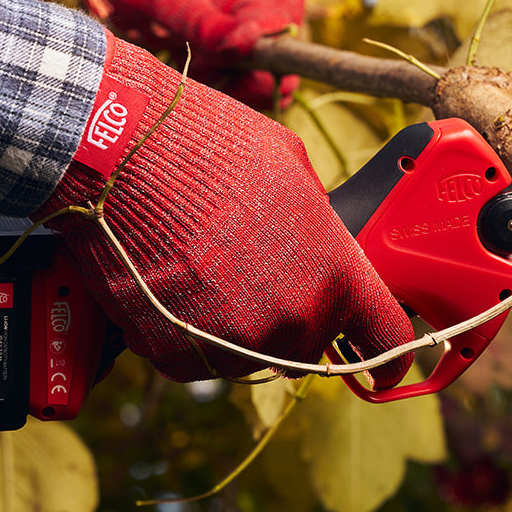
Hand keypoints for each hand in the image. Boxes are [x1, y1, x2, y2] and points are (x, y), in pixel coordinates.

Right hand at [32, 31, 413, 385]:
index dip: (388, 357)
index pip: (385, 340)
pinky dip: (189, 331)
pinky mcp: (176, 355)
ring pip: (250, 353)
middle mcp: (292, 321)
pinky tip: (174, 281)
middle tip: (256, 271)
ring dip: (237, 325)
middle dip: (292, 316)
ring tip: (205, 266)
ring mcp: (233, 344)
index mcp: (335, 275)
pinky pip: (197, 358)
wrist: (122, 154)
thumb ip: (321, 229)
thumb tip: (320, 249)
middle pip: (309, 346)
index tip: (383, 365)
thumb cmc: (211, 146)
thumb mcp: (293, 170)